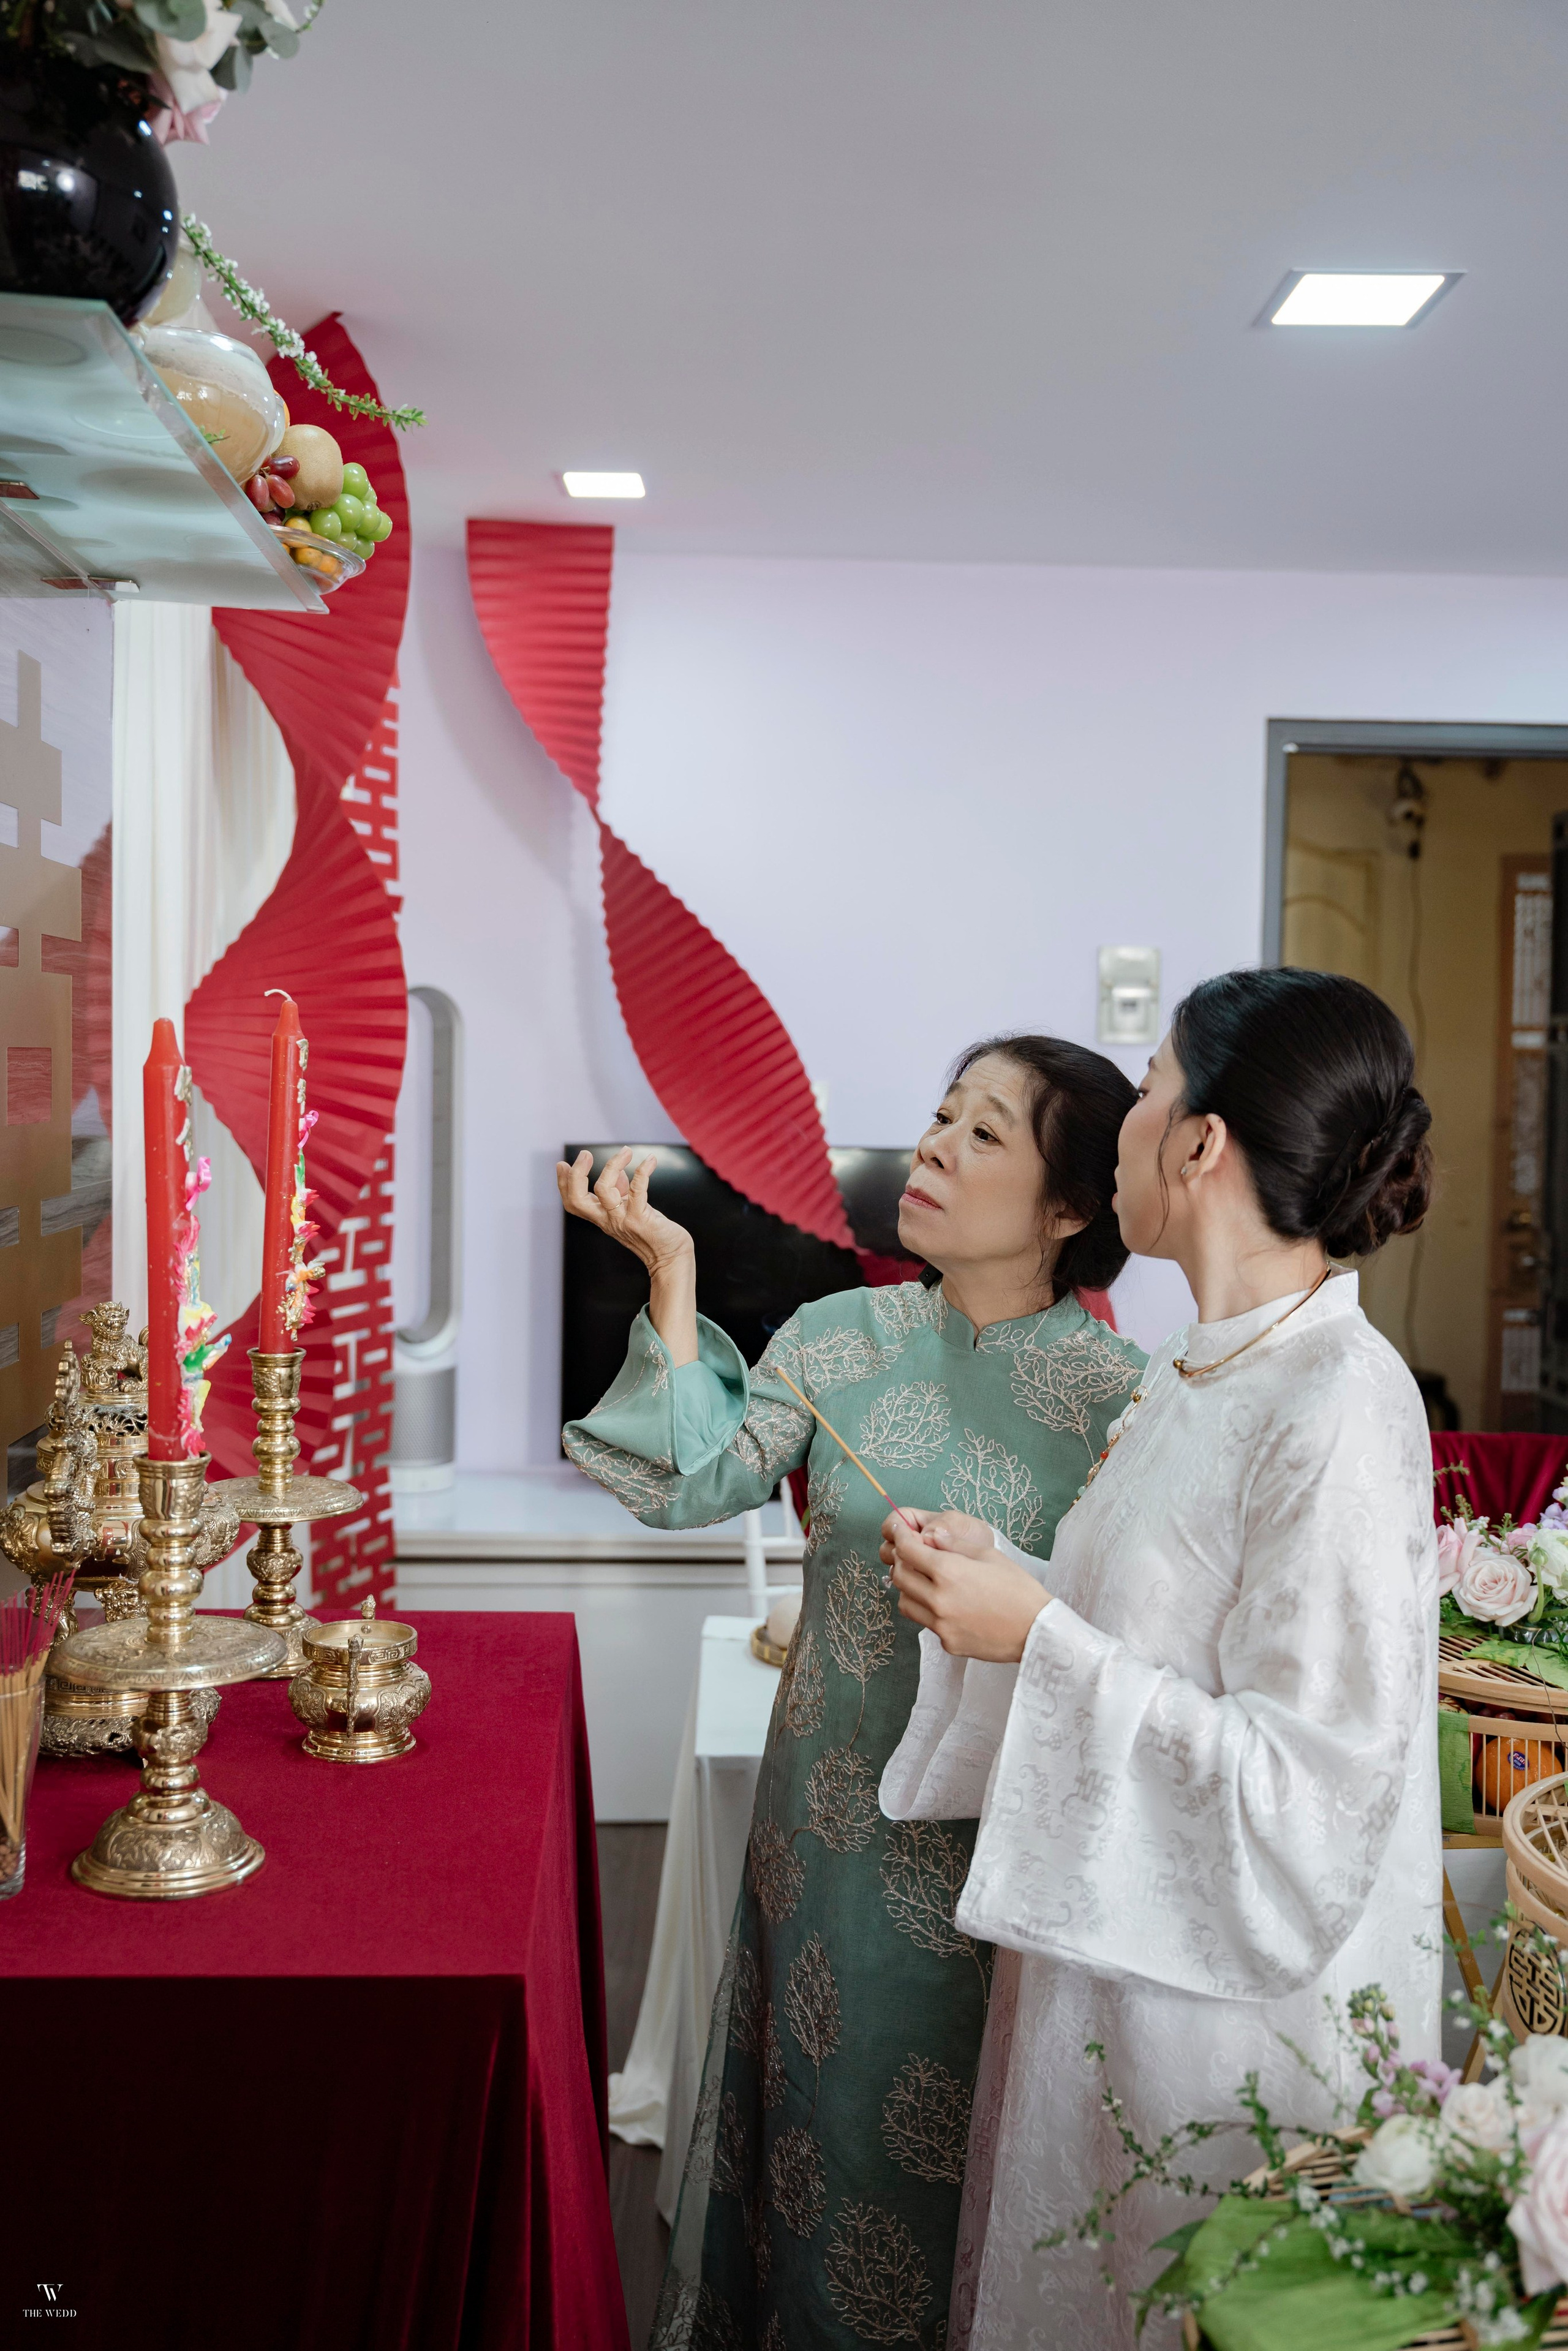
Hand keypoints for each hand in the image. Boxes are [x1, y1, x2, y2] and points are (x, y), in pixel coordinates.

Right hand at [556, 1147, 693, 1273]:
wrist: (671, 1259)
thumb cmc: (654, 1233)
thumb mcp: (632, 1211)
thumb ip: (621, 1193)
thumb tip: (618, 1172)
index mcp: (602, 1217)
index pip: (573, 1202)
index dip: (564, 1184)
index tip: (563, 1164)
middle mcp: (608, 1220)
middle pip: (577, 1199)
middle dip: (576, 1174)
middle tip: (586, 1154)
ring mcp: (622, 1220)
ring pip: (603, 1190)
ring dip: (612, 1165)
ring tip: (626, 1152)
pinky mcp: (640, 1219)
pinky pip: (636, 1190)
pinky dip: (642, 1171)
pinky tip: (651, 1160)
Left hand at [881, 1510, 1050, 1661]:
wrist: (1036, 1631)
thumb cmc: (1018, 1588)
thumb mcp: (988, 1555)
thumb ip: (953, 1543)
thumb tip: (929, 1535)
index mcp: (948, 1572)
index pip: (907, 1550)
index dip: (900, 1536)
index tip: (898, 1530)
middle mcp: (938, 1599)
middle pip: (900, 1576)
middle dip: (902, 1561)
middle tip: (912, 1554)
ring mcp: (940, 1625)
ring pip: (905, 1602)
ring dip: (909, 1588)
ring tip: (926, 1581)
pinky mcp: (947, 1643)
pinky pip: (925, 1623)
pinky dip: (928, 1611)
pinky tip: (948, 1605)